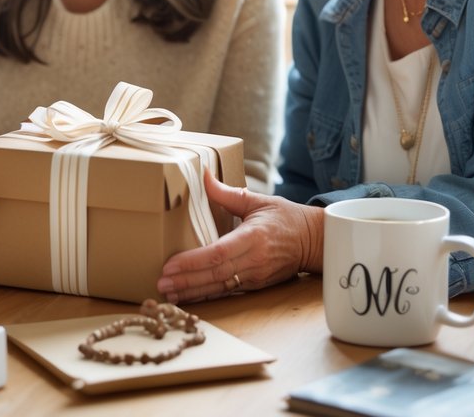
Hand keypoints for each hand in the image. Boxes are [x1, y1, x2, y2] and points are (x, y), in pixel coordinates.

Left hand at [156, 169, 323, 303]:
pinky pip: (227, 291)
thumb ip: (228, 193)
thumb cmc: (285, 218)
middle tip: (160, 284)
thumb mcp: (258, 201)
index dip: (192, 262)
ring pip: (219, 288)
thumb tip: (203, 175)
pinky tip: (188, 297)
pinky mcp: (255, 285)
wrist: (313, 241)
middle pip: (214, 275)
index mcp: (252, 238)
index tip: (169, 265)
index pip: (217, 253)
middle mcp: (253, 260)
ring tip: (168, 295)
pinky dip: (206, 295)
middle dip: (185, 281)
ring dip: (192, 292)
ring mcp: (255, 276)